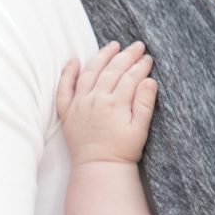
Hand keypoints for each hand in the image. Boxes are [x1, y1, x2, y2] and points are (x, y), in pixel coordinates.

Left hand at [56, 40, 156, 167]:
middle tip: (137, 46)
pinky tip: (75, 60)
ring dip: (102, 56)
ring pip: (90, 72)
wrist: (99, 169)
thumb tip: (150, 81)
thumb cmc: (123, 151)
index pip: (130, 77)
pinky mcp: (67, 112)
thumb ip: (145, 104)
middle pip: (112, 70)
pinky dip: (68, 73)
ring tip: (113, 45)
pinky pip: (64, 88)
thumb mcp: (140, 130)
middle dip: (126, 56)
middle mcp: (96, 100)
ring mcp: (79, 104)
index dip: (140, 65)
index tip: (148, 57)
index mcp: (115, 104)